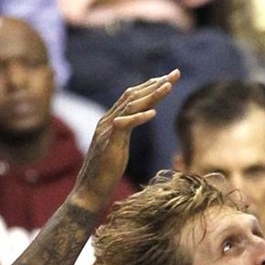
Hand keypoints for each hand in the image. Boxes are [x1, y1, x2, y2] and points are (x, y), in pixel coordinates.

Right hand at [71, 72, 178, 212]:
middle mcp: (108, 121)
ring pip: (131, 106)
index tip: (169, 78)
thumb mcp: (118, 149)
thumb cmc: (105, 174)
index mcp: (110, 121)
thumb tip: (132, 128)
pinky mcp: (109, 143)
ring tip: (169, 86)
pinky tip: (154, 113)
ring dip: (152, 95)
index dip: (151, 85)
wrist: (89, 191)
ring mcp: (107, 131)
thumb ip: (123, 135)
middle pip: (133, 95)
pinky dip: (139, 117)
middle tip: (176, 73)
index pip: (132, 96)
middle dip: (155, 83)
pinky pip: (124, 125)